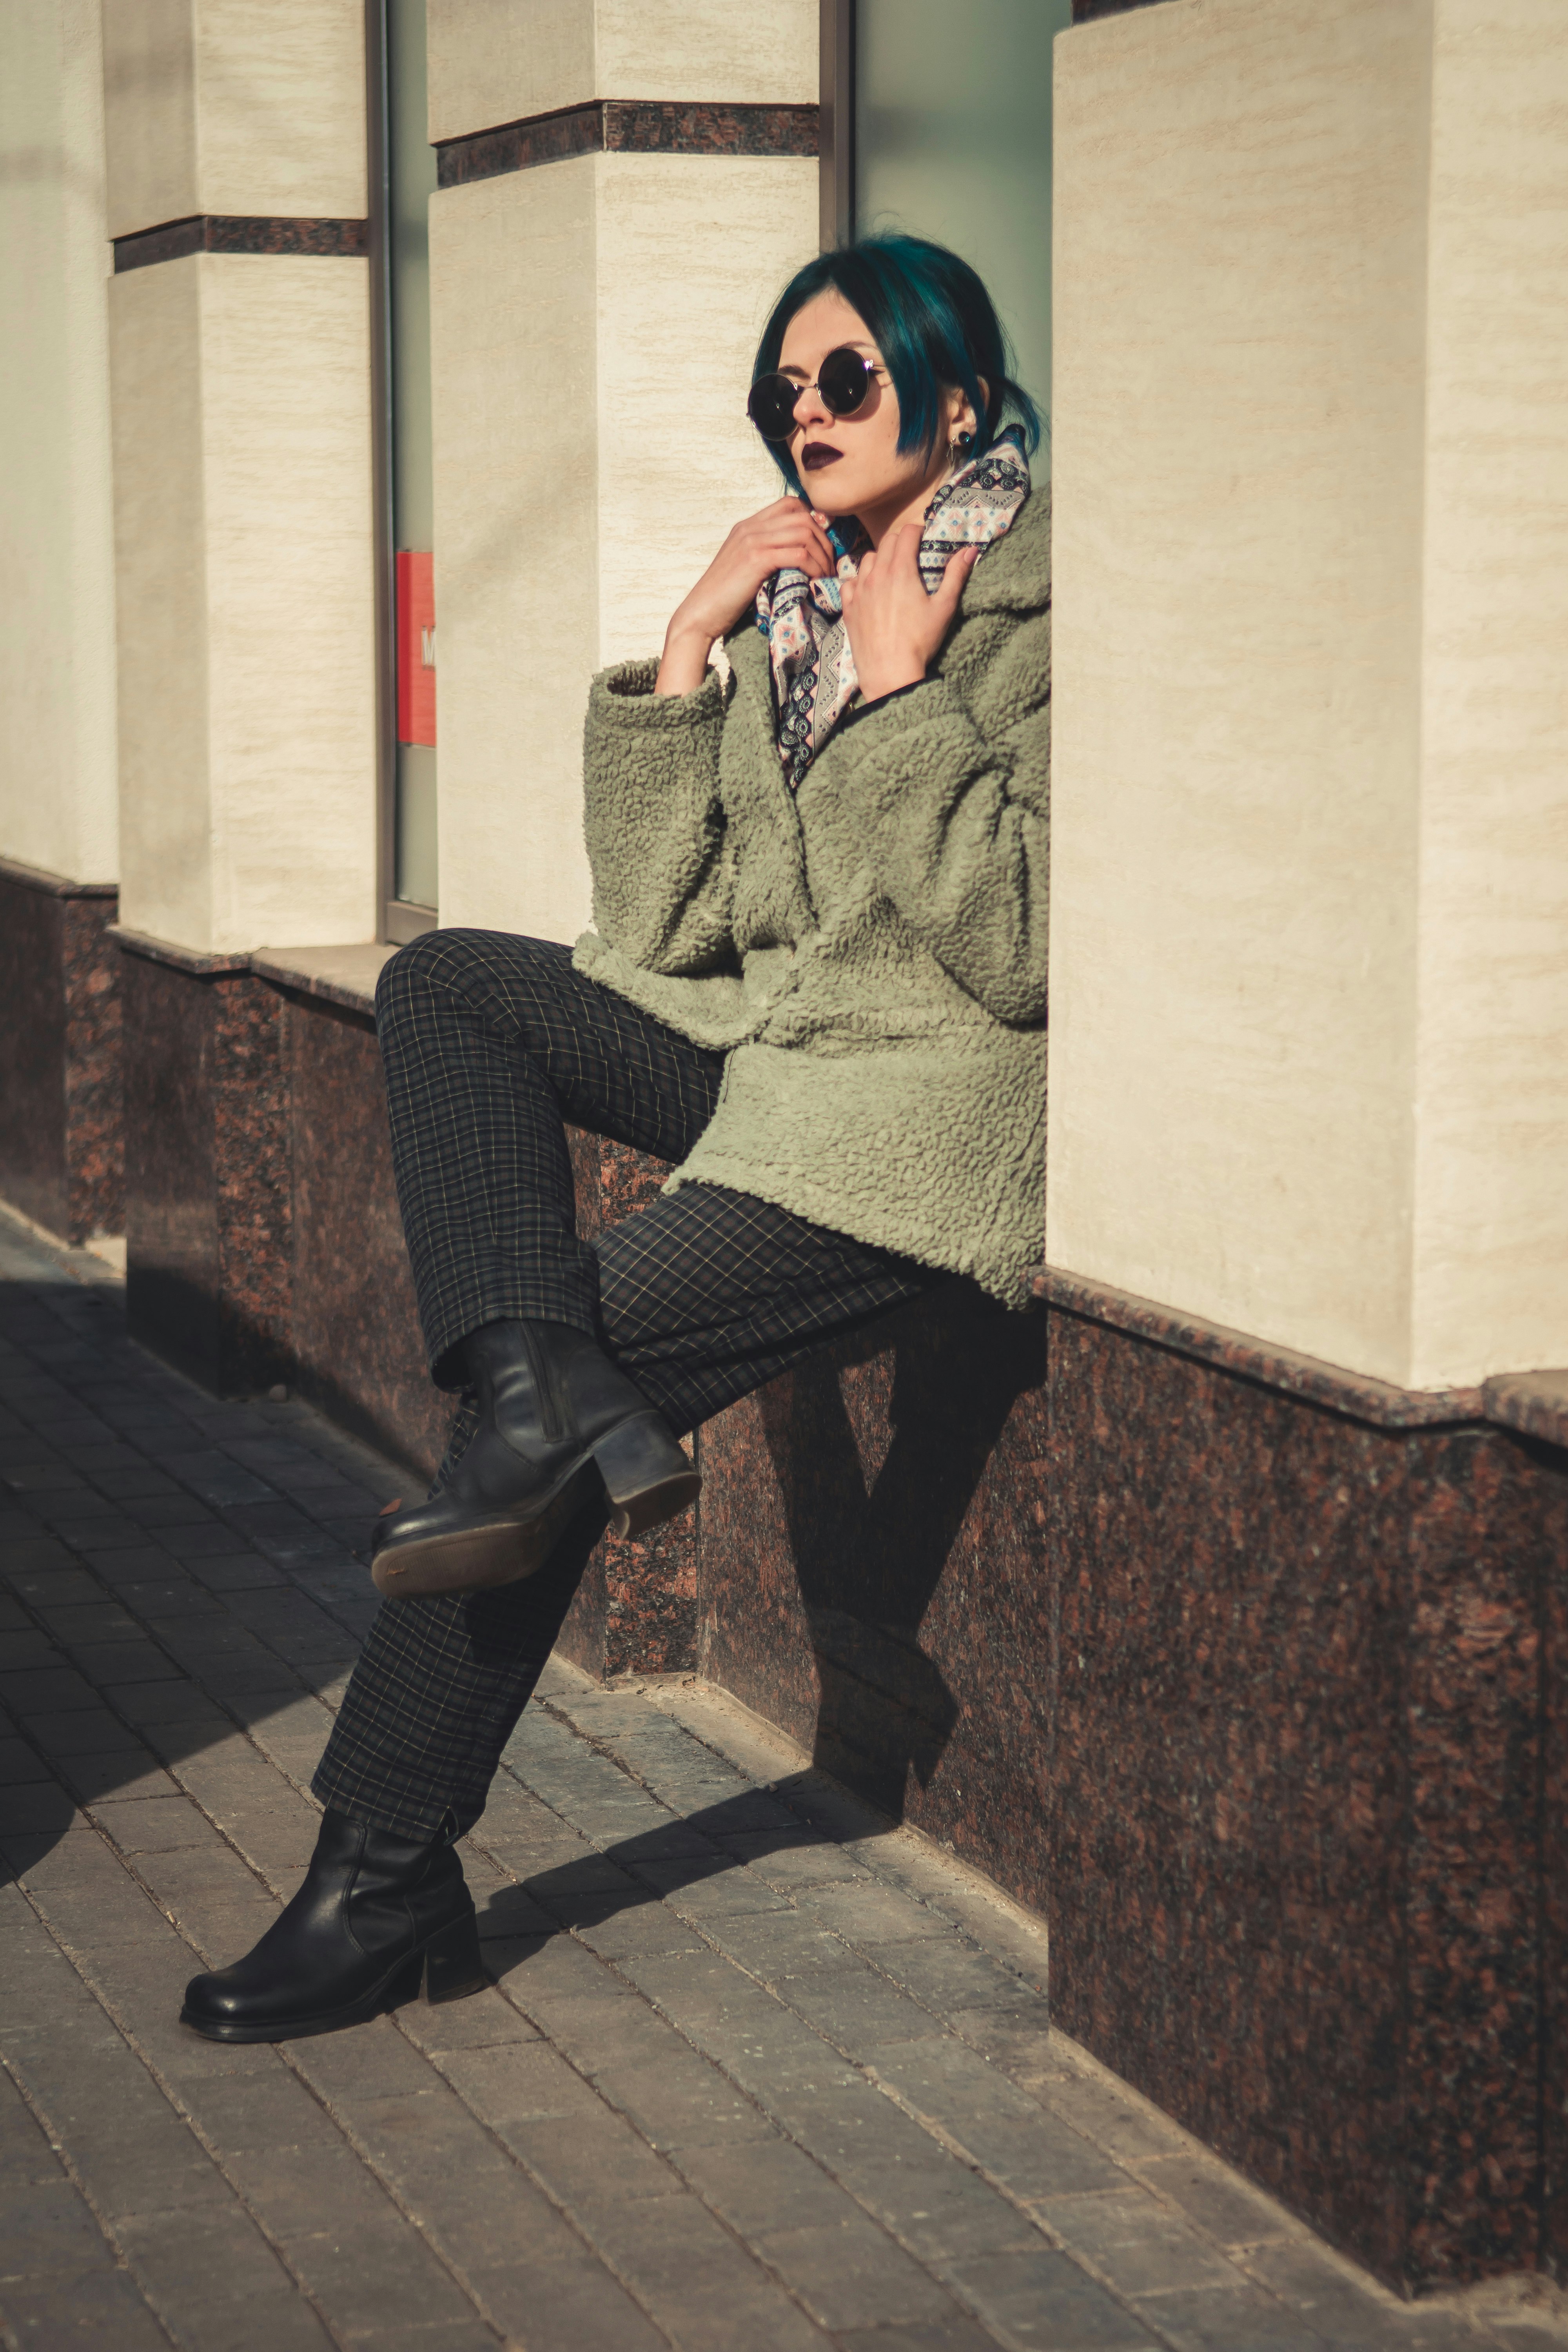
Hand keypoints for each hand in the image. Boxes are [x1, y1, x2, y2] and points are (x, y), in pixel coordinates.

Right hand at [656, 497, 835, 694]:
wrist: (700, 614)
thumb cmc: (724, 598)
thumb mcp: (745, 567)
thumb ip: (766, 553)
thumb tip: (797, 556)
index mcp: (748, 526)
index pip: (789, 504)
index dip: (813, 519)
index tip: (821, 545)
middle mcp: (750, 527)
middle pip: (802, 516)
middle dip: (824, 540)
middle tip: (830, 564)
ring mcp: (752, 541)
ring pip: (804, 532)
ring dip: (822, 555)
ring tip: (826, 575)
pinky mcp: (756, 560)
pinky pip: (798, 554)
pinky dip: (814, 567)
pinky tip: (816, 581)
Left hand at [839, 525, 979, 701]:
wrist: (889, 673)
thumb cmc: (920, 641)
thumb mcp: (944, 608)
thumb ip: (956, 575)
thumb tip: (970, 550)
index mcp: (900, 570)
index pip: (906, 533)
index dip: (918, 531)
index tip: (925, 539)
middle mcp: (876, 575)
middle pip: (887, 542)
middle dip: (901, 542)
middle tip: (912, 555)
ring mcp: (859, 591)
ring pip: (867, 560)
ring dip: (880, 559)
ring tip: (891, 572)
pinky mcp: (849, 608)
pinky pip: (850, 582)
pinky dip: (860, 580)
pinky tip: (869, 590)